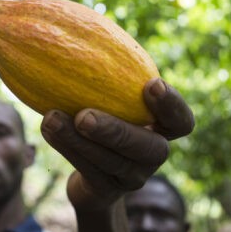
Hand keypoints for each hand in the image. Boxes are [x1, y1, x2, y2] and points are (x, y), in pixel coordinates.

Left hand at [40, 78, 193, 209]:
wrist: (91, 179)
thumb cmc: (103, 125)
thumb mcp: (113, 104)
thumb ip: (112, 86)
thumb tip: (84, 41)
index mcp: (162, 130)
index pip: (182, 122)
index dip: (171, 105)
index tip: (150, 84)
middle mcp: (154, 155)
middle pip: (148, 149)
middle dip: (115, 131)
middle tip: (84, 115)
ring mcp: (133, 177)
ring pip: (110, 161)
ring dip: (77, 140)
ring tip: (51, 119)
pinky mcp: (108, 190)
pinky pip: (88, 170)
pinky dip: (66, 148)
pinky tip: (48, 128)